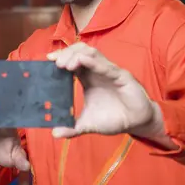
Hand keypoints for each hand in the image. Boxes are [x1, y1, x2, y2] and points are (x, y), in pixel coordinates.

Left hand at [48, 42, 166, 140]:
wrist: (137, 124)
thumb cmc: (114, 118)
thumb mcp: (89, 124)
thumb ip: (72, 127)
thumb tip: (54, 133)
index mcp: (88, 77)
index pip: (72, 60)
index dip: (61, 57)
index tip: (48, 59)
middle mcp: (97, 70)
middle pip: (80, 51)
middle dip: (66, 53)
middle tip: (55, 63)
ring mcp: (109, 71)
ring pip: (92, 53)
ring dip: (76, 55)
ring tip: (65, 65)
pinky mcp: (121, 76)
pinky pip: (106, 66)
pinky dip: (93, 62)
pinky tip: (83, 61)